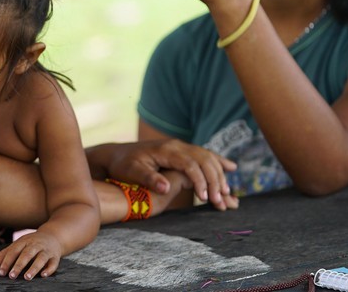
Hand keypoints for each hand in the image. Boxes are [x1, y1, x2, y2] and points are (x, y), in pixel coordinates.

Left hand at [0, 230, 61, 279]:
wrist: (53, 236)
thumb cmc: (32, 243)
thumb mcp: (19, 244)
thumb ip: (7, 253)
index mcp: (25, 241)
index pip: (14, 251)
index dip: (7, 261)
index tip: (1, 272)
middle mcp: (36, 245)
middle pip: (27, 254)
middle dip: (19, 265)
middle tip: (11, 276)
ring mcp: (46, 250)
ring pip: (41, 258)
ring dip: (34, 268)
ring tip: (27, 277)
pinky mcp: (55, 257)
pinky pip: (53, 263)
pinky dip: (49, 269)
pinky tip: (43, 275)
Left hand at [107, 139, 236, 210]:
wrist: (117, 154)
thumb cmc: (123, 165)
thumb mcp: (131, 172)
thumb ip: (148, 178)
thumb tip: (165, 187)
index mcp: (166, 150)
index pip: (191, 164)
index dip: (200, 181)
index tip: (205, 198)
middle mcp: (176, 146)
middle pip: (204, 160)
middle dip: (215, 180)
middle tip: (221, 200)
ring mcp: (180, 147)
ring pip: (207, 157)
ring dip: (219, 174)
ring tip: (228, 193)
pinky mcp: (181, 151)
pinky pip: (204, 155)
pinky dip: (218, 162)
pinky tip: (231, 168)